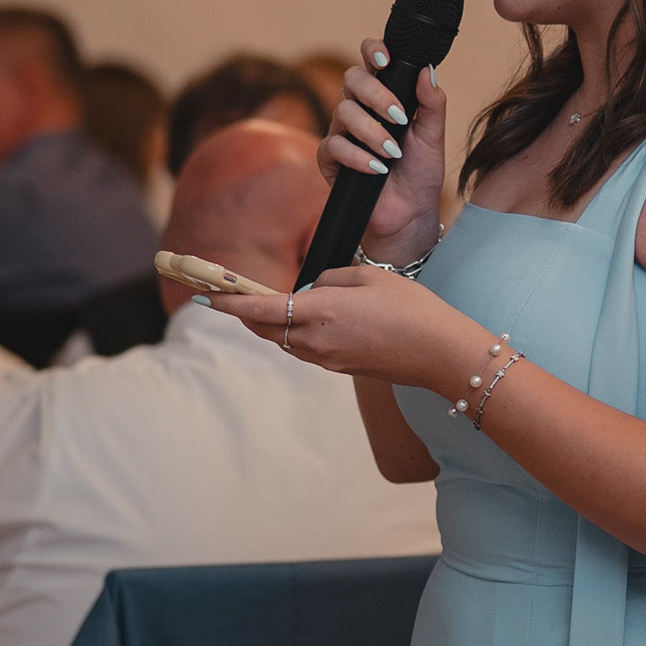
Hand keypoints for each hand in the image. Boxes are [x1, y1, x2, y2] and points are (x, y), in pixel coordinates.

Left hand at [205, 263, 482, 394]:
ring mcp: (327, 359)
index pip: (261, 309)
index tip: (205, 295)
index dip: (229, 302)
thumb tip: (313, 291)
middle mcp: (317, 340)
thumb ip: (331, 279)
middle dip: (244, 313)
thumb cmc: (412, 307)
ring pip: (283, 340)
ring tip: (261, 307)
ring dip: (269, 325)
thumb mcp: (369, 276)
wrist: (439, 353)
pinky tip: (302, 322)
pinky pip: (304, 349)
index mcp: (322, 311)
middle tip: (227, 296)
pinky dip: (293, 334)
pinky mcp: (340, 368)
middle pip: (265, 328)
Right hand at [328, 38, 451, 266]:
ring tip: (393, 154)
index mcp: (383, 96)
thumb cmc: (420, 172)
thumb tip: (427, 70)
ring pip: (343, 112)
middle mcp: (359, 108)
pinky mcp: (330, 158)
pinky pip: (335, 146)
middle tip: (399, 117)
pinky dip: (359, 157)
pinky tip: (378, 169)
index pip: (370, 62)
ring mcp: (342, 131)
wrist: (410, 213)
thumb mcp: (434, 136)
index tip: (386, 61)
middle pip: (351, 78)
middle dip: (376, 95)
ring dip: (372, 133)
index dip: (373, 51)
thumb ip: (432, 103)